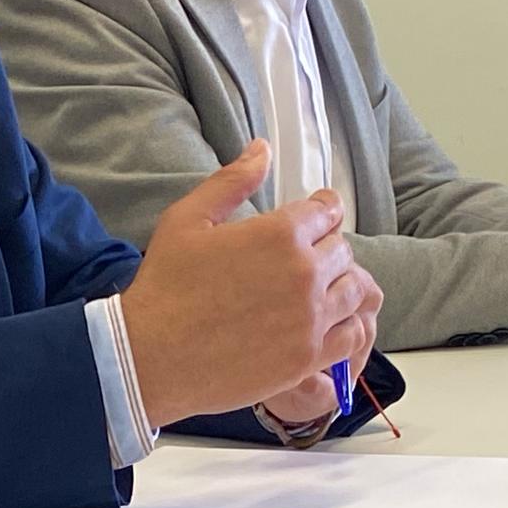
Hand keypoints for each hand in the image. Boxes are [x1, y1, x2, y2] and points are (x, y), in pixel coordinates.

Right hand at [119, 143, 380, 425]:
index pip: (328, 210)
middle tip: (304, 259)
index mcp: (280, 233)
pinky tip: (327, 325)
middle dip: (327, 249)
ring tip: (320, 291)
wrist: (152, 358)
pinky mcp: (308, 357)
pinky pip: (352, 335)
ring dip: (341, 286)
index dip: (321, 211)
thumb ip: (232, 181)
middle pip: (343, 250)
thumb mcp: (188, 219)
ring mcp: (311, 318)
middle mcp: (304, 272)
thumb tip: (262, 149)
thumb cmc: (164, 287)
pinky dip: (347, 326)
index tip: (314, 218)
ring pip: (355, 291)